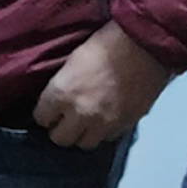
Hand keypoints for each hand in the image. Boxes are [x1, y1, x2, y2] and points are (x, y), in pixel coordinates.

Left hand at [33, 21, 170, 148]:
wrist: (145, 44)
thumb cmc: (106, 44)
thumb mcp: (71, 62)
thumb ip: (61, 87)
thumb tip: (56, 101)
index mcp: (61, 94)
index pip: (41, 118)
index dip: (45, 114)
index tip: (50, 110)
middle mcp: (80, 113)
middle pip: (60, 139)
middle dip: (60, 130)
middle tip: (65, 120)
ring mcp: (104, 121)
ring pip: (85, 143)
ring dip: (83, 134)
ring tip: (86, 123)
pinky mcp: (126, 124)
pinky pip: (109, 138)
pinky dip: (105, 131)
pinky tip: (106, 119)